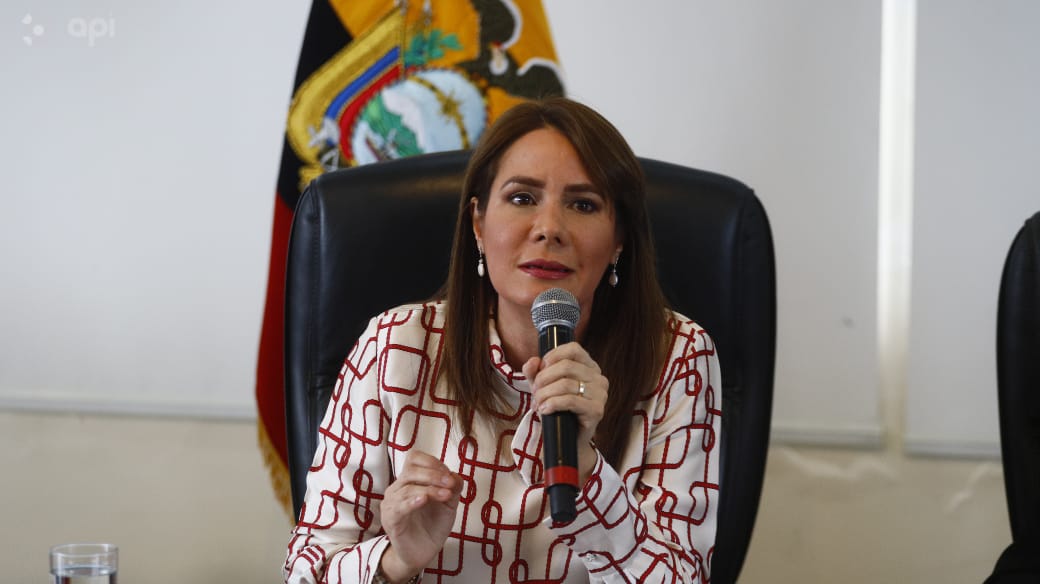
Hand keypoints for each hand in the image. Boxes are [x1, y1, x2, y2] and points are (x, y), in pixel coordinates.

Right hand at [378, 451, 462, 580]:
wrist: (423, 553)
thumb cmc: (433, 525)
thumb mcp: (449, 504)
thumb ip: (453, 488)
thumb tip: (456, 475)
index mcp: (410, 480)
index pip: (414, 458)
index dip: (432, 462)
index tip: (449, 475)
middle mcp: (398, 488)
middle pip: (411, 469)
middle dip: (433, 474)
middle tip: (450, 484)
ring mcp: (392, 503)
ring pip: (407, 487)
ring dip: (430, 489)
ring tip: (446, 496)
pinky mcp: (391, 520)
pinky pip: (399, 506)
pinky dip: (412, 501)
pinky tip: (424, 500)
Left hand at [522, 342, 607, 484]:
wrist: (567, 440)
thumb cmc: (557, 410)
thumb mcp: (543, 387)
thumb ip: (534, 372)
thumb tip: (533, 362)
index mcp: (590, 367)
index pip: (573, 349)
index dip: (553, 356)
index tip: (540, 369)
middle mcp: (599, 378)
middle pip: (566, 366)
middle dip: (544, 379)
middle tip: (535, 392)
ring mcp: (601, 394)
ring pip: (566, 384)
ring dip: (545, 394)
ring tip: (538, 403)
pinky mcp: (597, 410)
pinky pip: (570, 401)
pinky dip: (552, 404)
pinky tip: (544, 410)